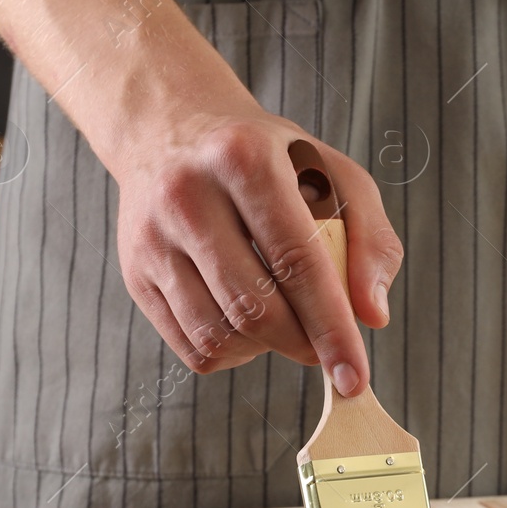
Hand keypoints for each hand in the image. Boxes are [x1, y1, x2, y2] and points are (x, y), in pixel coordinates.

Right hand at [105, 94, 401, 395]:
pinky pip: (191, 346)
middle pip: (254, 307)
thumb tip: (372, 316)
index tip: (355, 376)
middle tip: (324, 347)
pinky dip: (232, 352)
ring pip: (218, 334)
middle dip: (301, 344)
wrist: (173, 131)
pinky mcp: (134, 272)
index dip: (331, 326)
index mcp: (245, 159)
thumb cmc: (273, 162)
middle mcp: (188, 194)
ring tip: (286, 323)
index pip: (298, 260)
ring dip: (266, 349)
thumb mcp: (335, 176)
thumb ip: (371, 240)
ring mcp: (152, 237)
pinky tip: (248, 324)